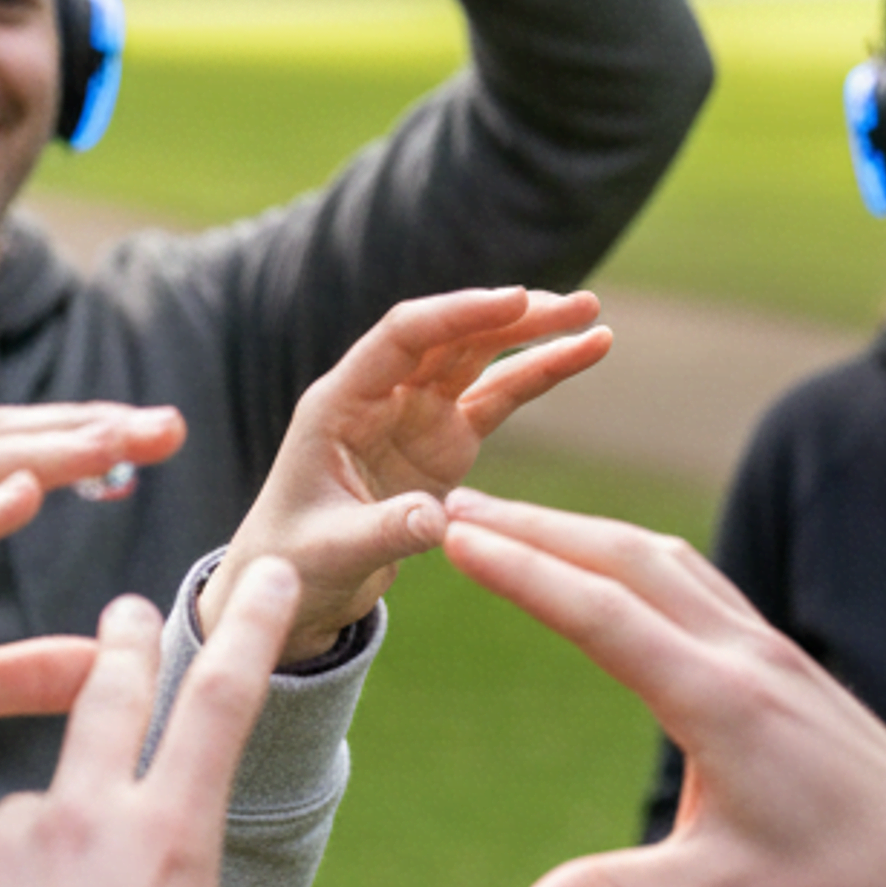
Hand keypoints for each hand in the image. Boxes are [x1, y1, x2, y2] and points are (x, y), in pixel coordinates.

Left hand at [199, 287, 607, 664]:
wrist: (296, 585)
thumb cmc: (294, 562)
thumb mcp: (332, 551)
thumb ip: (385, 530)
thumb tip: (442, 521)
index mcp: (339, 402)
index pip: (402, 337)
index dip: (457, 315)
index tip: (514, 301)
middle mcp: (380, 395)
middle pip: (450, 336)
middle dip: (510, 317)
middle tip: (573, 305)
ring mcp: (416, 414)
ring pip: (480, 358)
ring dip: (533, 334)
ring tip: (591, 314)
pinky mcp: (446, 441)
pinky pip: (499, 397)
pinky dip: (540, 374)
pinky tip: (586, 349)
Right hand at [436, 488, 885, 886]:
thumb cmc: (839, 885)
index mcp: (718, 701)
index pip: (598, 612)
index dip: (519, 570)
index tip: (453, 536)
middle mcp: (742, 655)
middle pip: (624, 559)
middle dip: (536, 528)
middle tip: (456, 508)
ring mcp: (767, 648)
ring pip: (663, 560)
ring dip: (583, 532)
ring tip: (512, 525)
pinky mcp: (781, 657)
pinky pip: (696, 580)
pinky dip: (633, 556)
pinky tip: (608, 563)